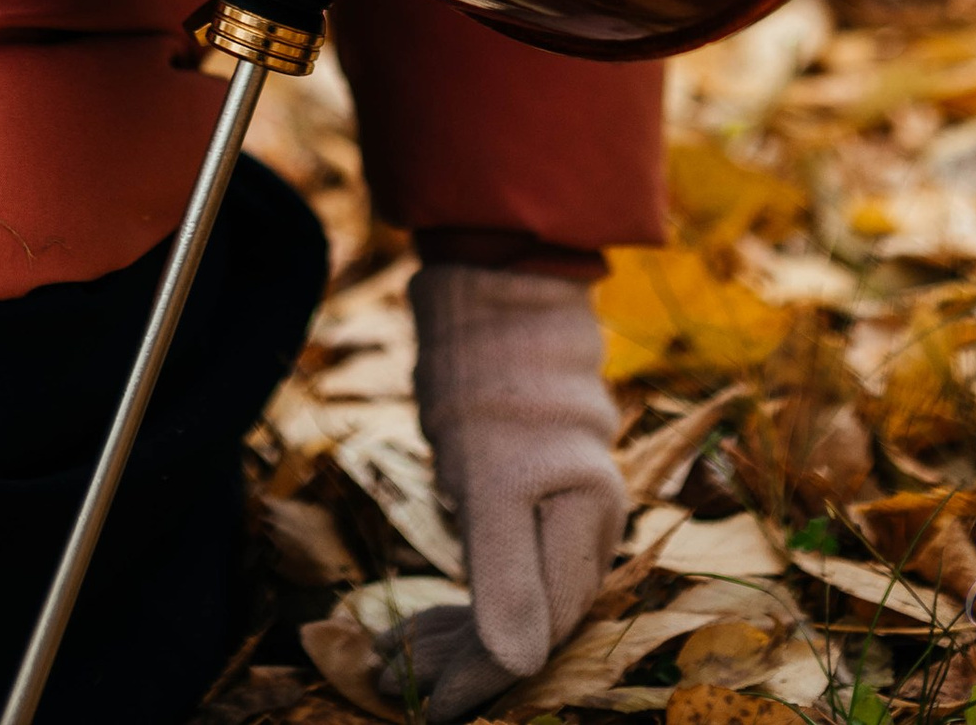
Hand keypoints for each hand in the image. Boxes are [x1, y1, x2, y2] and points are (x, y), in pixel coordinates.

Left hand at [377, 266, 621, 721]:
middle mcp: (583, 528)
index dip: (481, 680)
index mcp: (586, 527)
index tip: (425, 711)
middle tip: (389, 681)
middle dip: (458, 662)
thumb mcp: (495, 479)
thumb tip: (517, 661)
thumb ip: (510, 573)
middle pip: (524, 626)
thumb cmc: (497, 379)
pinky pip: (498, 571)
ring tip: (388, 654)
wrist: (498, 292)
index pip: (536, 634)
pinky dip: (457, 601)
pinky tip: (414, 618)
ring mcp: (558, 511)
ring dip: (450, 636)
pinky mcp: (529, 497)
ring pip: (509, 602)